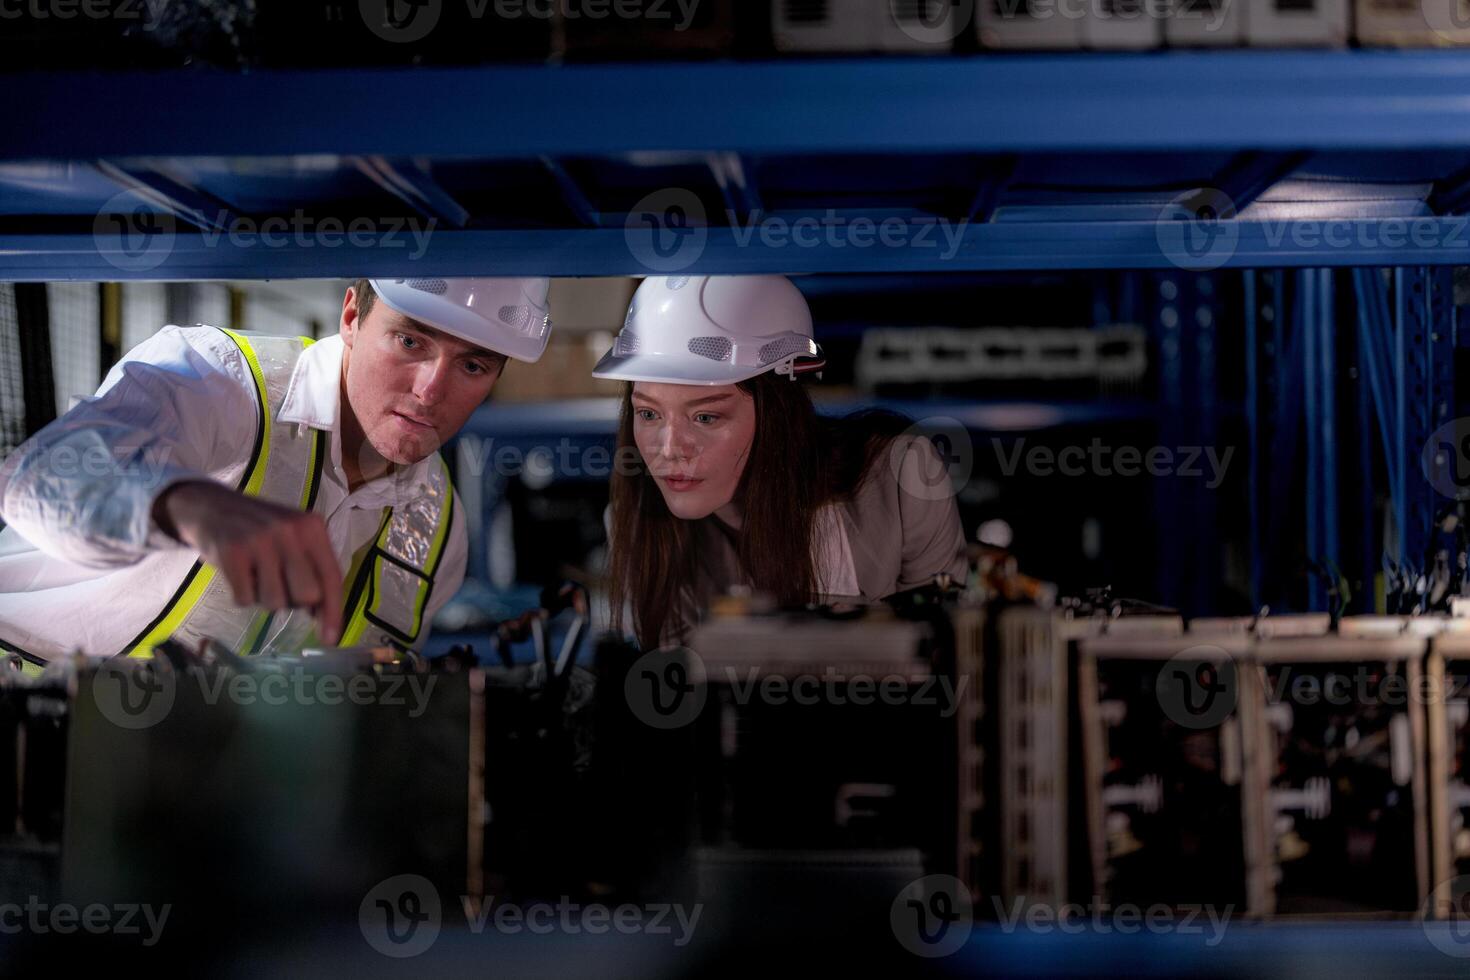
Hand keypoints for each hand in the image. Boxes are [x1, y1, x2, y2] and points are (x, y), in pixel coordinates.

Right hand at [154, 480, 342, 644]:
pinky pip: (245, 600)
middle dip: (294, 601)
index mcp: (313, 528)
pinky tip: (239, 574)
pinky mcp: (232, 553)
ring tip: (257, 576)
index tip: (330, 640)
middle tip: (278, 584)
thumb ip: (314, 573)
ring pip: (276, 602)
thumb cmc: (261, 532)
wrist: (212, 507)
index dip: (332, 612)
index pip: (332, 577)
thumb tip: (325, 620)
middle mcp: (290, 531)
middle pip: (307, 595)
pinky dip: (242, 595)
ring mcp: (260, 540)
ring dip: (265, 599)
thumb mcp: (294, 541)